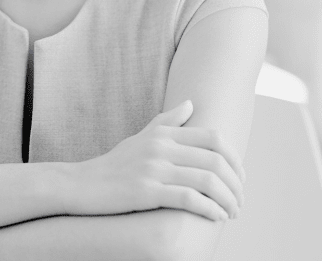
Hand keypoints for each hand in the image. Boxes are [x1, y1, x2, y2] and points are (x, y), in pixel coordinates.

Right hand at [68, 100, 245, 220]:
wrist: (81, 184)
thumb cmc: (114, 164)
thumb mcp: (141, 137)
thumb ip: (168, 121)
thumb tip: (191, 103)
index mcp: (163, 134)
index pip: (214, 139)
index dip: (235, 159)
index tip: (240, 179)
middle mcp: (161, 147)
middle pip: (215, 161)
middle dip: (236, 185)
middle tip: (240, 202)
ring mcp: (153, 169)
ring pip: (207, 181)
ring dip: (227, 200)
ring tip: (232, 213)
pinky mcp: (145, 191)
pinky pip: (188, 199)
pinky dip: (209, 209)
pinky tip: (216, 217)